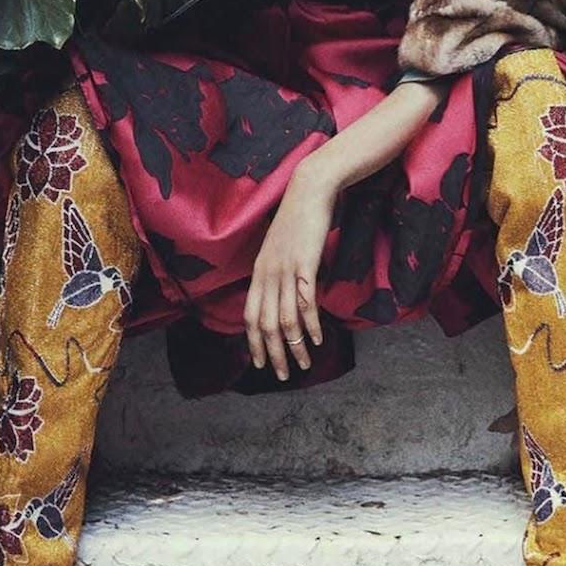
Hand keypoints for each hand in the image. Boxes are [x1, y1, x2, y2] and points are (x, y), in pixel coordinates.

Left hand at [243, 163, 335, 380]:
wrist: (308, 190)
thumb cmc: (297, 218)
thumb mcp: (279, 247)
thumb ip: (276, 271)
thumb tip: (281, 294)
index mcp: (259, 271)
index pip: (250, 315)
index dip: (253, 342)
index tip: (259, 363)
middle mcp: (267, 273)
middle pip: (266, 324)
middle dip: (273, 354)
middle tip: (283, 375)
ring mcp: (285, 269)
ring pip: (285, 318)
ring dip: (294, 346)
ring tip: (304, 364)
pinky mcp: (305, 264)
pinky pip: (305, 302)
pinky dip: (309, 324)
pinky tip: (315, 339)